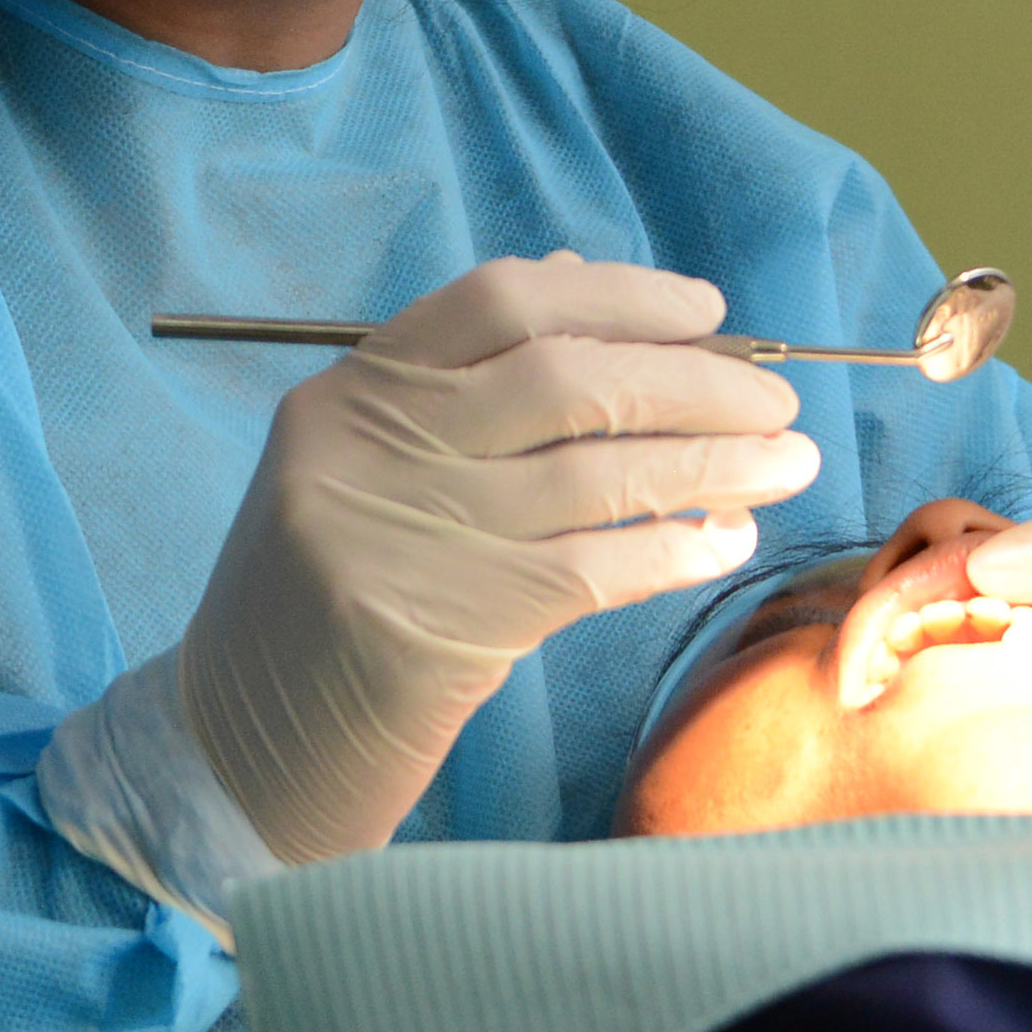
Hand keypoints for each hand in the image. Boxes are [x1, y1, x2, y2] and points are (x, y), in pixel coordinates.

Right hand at [173, 253, 818, 865]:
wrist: (239, 747)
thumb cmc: (328, 597)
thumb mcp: (364, 472)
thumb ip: (460, 388)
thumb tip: (591, 284)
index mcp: (348, 392)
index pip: (500, 300)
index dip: (620, 295)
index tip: (708, 308)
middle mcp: (371, 450)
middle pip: (566, 380)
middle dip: (696, 381)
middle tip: (780, 399)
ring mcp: (405, 538)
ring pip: (599, 475)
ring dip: (716, 464)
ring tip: (791, 464)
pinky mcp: (442, 630)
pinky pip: (595, 568)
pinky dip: (676, 547)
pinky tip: (729, 541)